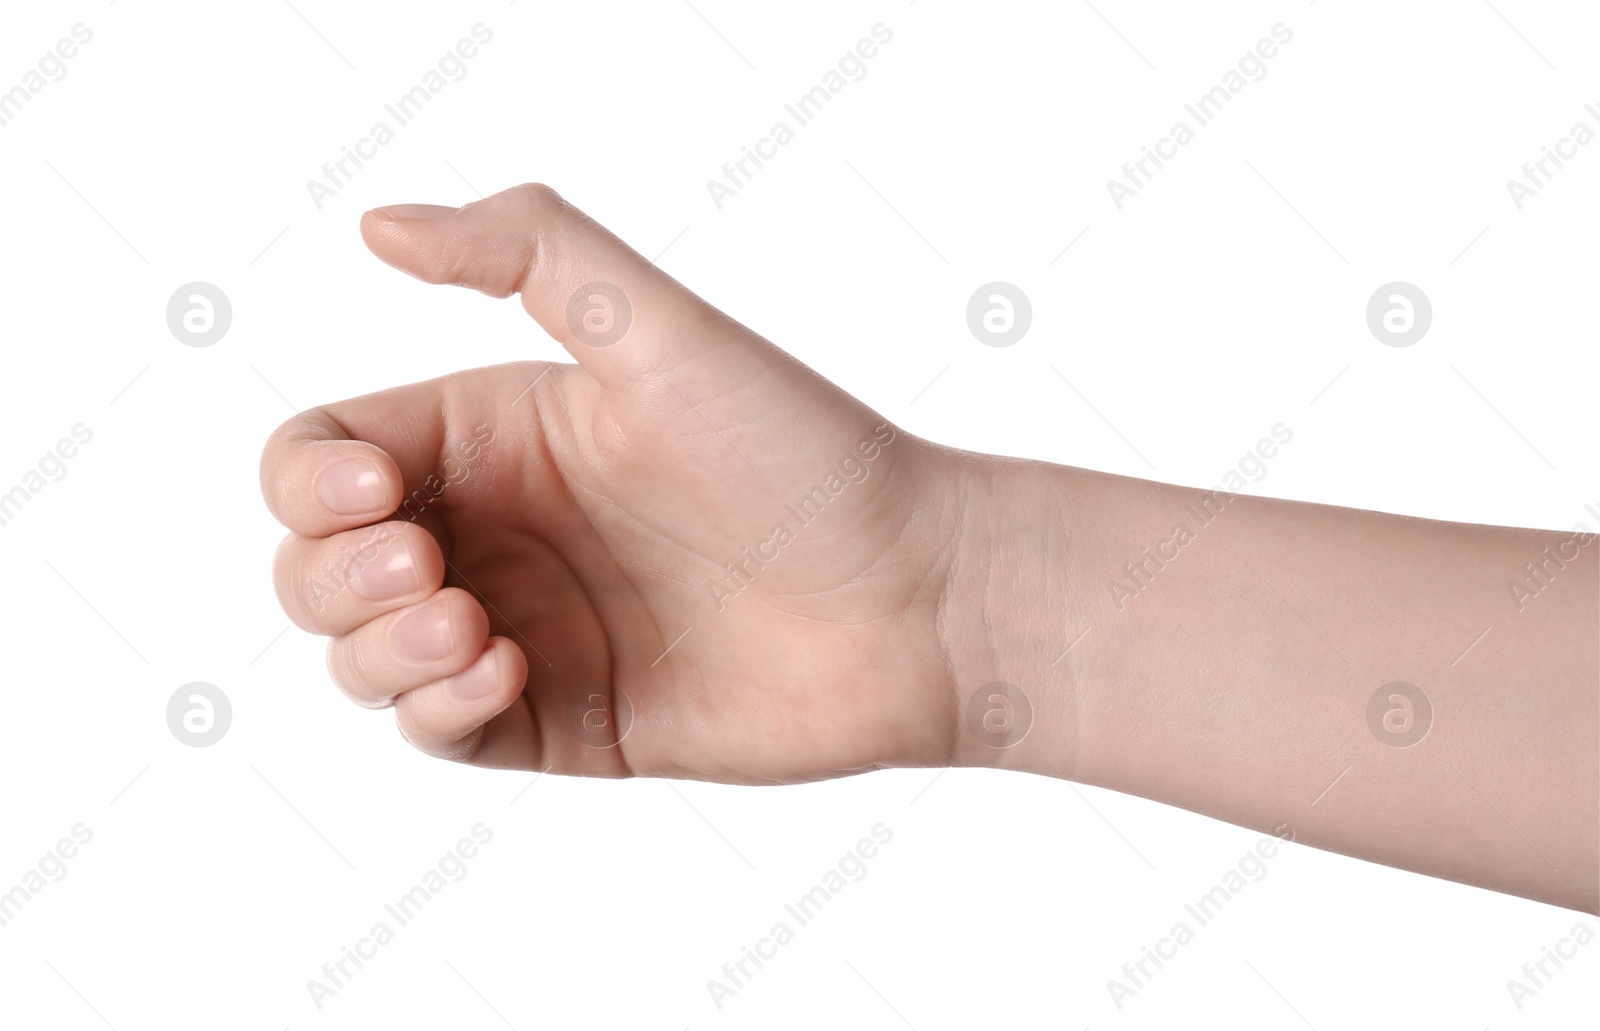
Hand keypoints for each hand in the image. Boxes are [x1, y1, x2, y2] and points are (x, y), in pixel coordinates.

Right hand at [260, 184, 985, 782]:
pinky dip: (435, 708)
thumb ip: (529, 251)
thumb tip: (378, 224)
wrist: (914, 600)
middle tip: (431, 571)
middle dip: (332, 575)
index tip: (382, 497)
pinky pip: (438, 732)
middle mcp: (498, 533)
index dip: (313, 483)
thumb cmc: (803, 457)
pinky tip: (505, 674)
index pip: (326, 456)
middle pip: (316, 566)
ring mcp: (524, 630)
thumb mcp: (660, 329)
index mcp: (497, 435)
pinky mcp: (559, 720)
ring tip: (472, 627)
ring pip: (360, 658)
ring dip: (375, 649)